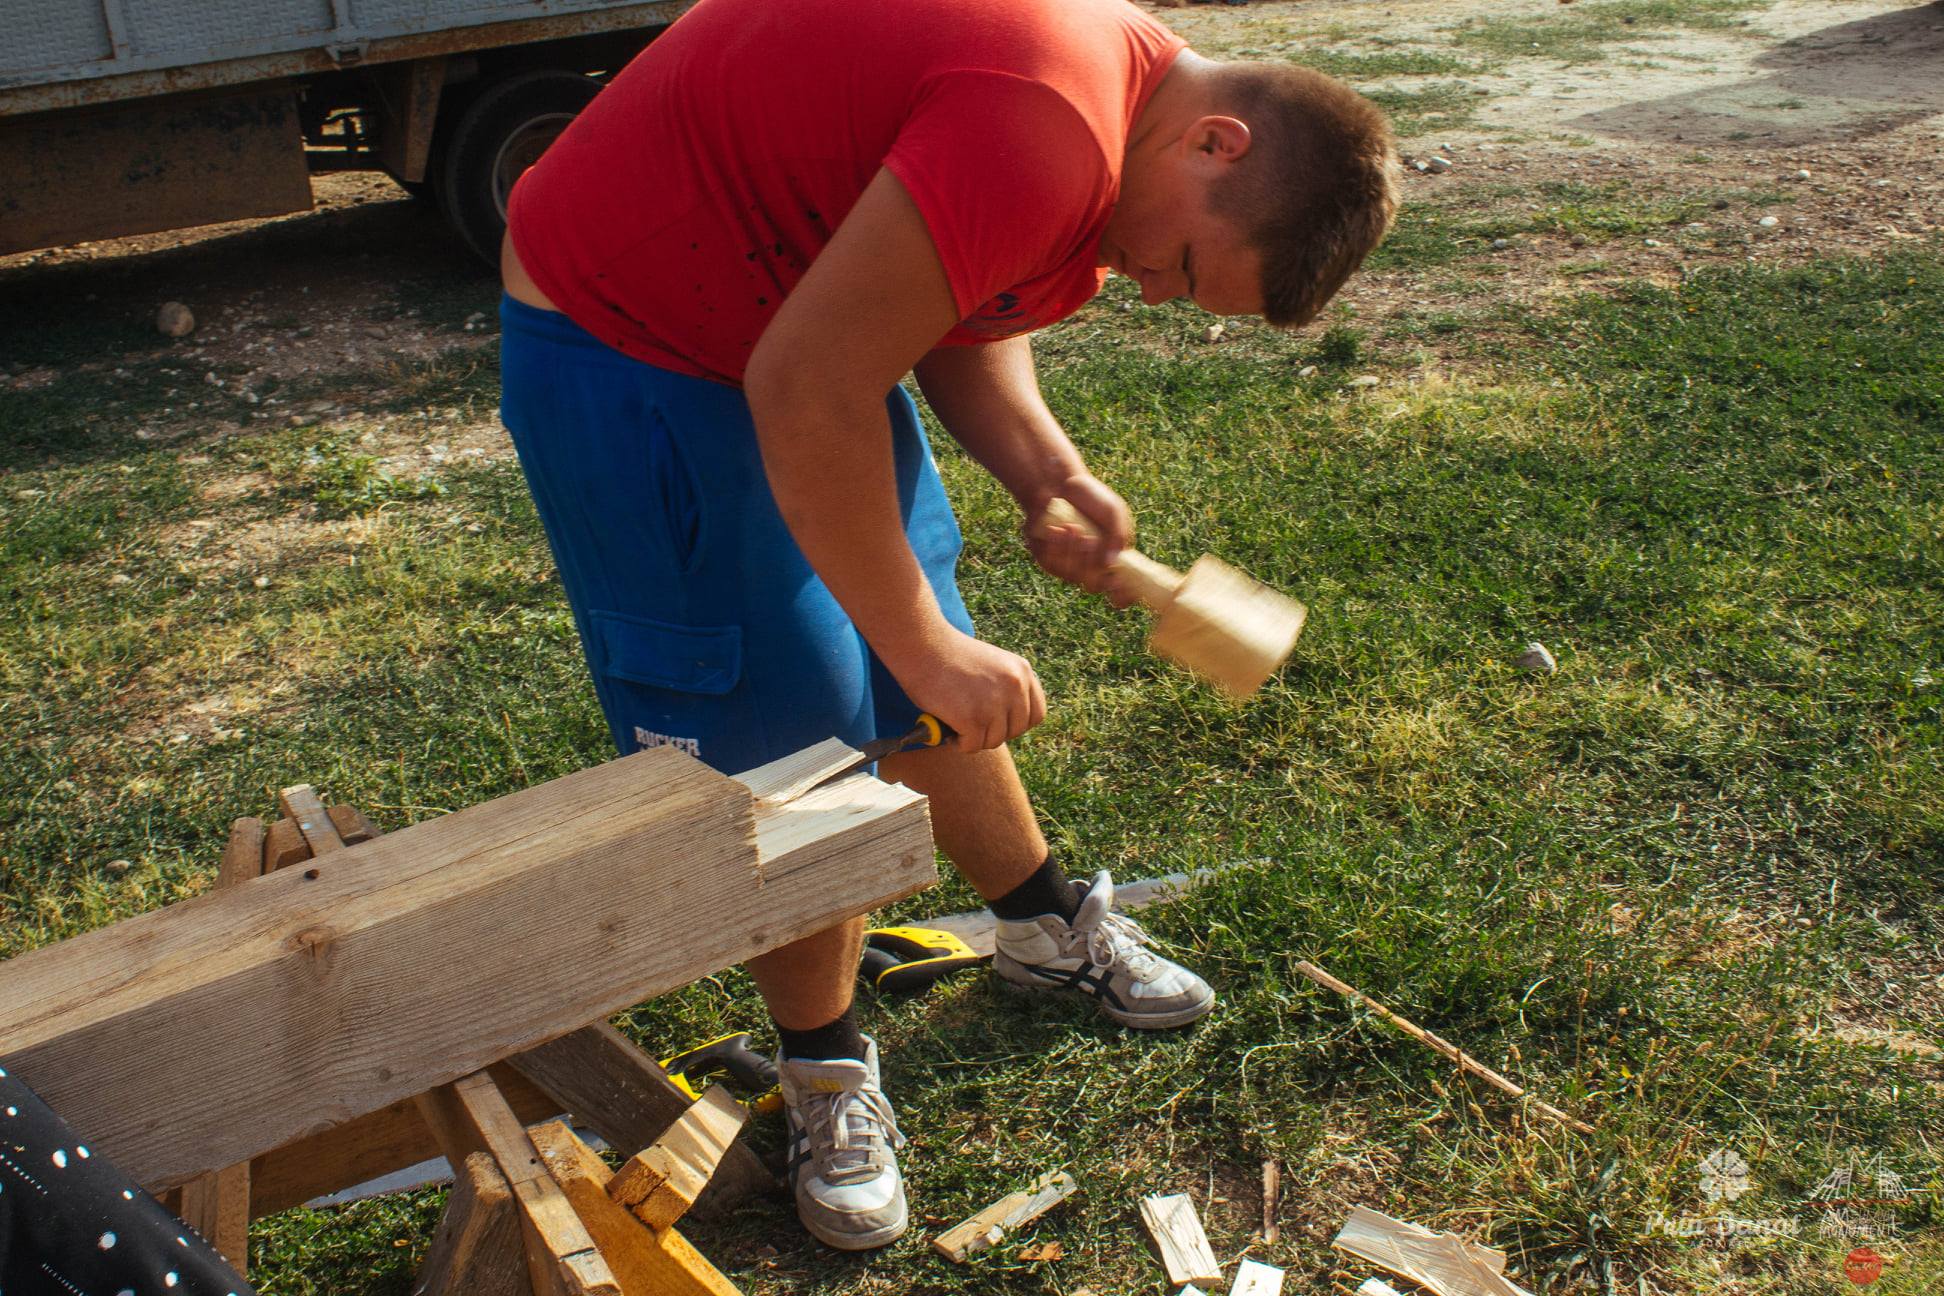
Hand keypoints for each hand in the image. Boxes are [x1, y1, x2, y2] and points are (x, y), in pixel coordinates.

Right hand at [885, 626, 1045, 752]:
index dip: (1016, 723)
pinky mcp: (973, 718)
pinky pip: (972, 746)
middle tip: (973, 724)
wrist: (921, 645)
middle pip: (1015, 731)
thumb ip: (1005, 687)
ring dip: (974, 738)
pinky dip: (959, 743)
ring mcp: (994, 703)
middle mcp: (1014, 687)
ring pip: (993, 741)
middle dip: (994, 732)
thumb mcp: (991, 664)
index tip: (998, 723)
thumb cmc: (948, 655)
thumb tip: (1007, 721)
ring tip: (957, 724)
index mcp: (1022, 671)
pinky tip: (948, 730)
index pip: (1036, 714)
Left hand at [1025, 474, 1133, 599]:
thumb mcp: (1114, 511)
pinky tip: (1055, 529)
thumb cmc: (1091, 497)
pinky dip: (1055, 548)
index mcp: (1112, 558)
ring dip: (1072, 553)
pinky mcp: (1047, 559)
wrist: (1059, 484)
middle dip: (1090, 564)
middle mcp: (1091, 567)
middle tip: (1089, 539)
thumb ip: (1118, 535)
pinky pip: (1052, 565)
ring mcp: (1069, 565)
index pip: (1118, 587)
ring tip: (1072, 527)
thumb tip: (1110, 563)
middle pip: (1093, 584)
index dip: (1119, 592)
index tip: (1116, 584)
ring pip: (1072, 576)